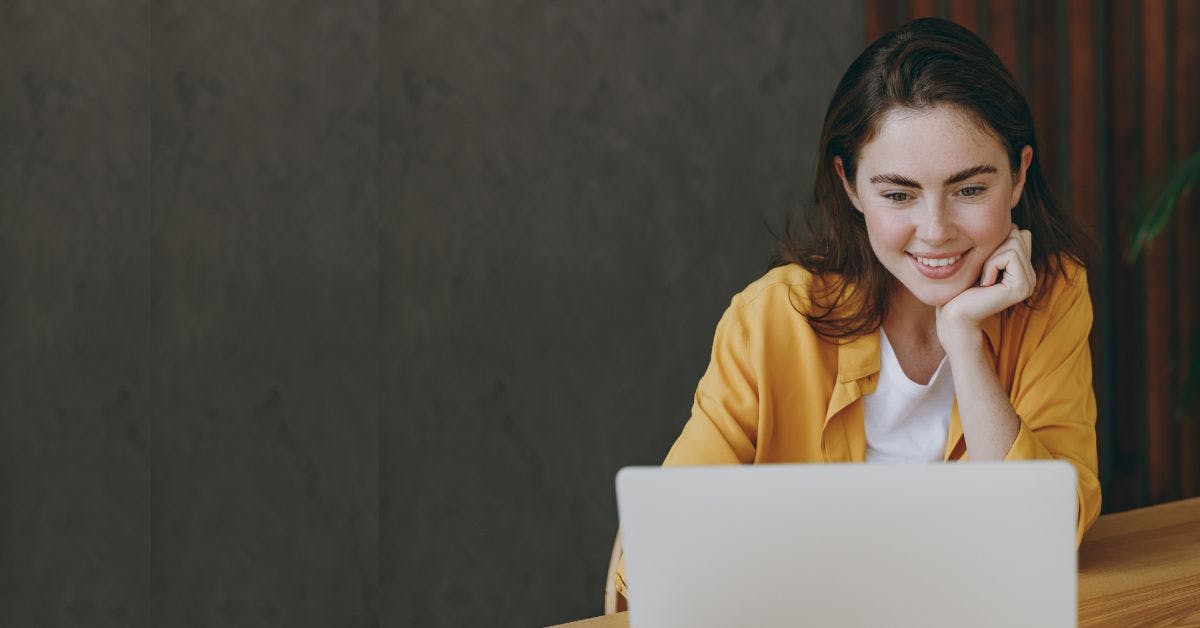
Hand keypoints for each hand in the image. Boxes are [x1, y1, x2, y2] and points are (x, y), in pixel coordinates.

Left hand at [936, 225, 1034, 347]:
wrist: (955, 313)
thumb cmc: (963, 287)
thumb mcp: (984, 260)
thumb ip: (1002, 246)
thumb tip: (1018, 227)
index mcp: (1024, 270)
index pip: (1020, 234)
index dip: (997, 242)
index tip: (985, 265)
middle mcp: (1031, 277)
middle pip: (1019, 235)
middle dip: (994, 248)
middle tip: (983, 272)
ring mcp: (1029, 283)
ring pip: (1014, 244)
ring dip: (991, 258)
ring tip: (984, 279)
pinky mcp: (1022, 287)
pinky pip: (1009, 256)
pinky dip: (991, 265)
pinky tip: (985, 284)